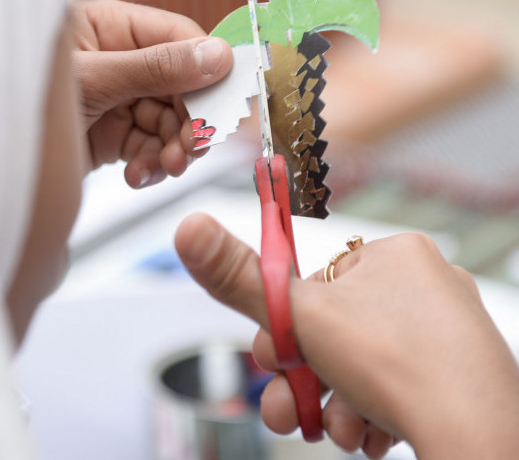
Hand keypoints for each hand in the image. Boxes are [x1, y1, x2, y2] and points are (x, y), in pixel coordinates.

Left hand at [67, 0, 231, 187]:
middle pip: (181, 87)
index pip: (179, 40)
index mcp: (112, 27)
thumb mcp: (92, 78)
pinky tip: (137, 176)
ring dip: (172, 149)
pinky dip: (150, 164)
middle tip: (187, 152)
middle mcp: (119, 60)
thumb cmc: (23, 94)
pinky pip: (148, 146)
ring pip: (168, 122)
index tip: (225, 106)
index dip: (208, 73)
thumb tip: (219, 56)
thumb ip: (155, 68)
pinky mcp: (110, 134)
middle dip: (188, 122)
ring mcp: (116, 99)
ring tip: (162, 168)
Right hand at [174, 215, 518, 458]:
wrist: (478, 438)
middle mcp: (426, 286)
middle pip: (336, 332)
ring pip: (363, 368)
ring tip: (341, 431)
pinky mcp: (461, 377)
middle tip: (288, 408)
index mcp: (392, 255)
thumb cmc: (397, 363)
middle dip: (304, 378)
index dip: (284, 325)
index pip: (316, 282)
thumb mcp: (300, 315)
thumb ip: (237, 276)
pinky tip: (371, 437)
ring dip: (335, 404)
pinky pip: (397, 390)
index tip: (270, 357)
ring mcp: (448, 334)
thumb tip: (186, 227)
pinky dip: (373, 416)